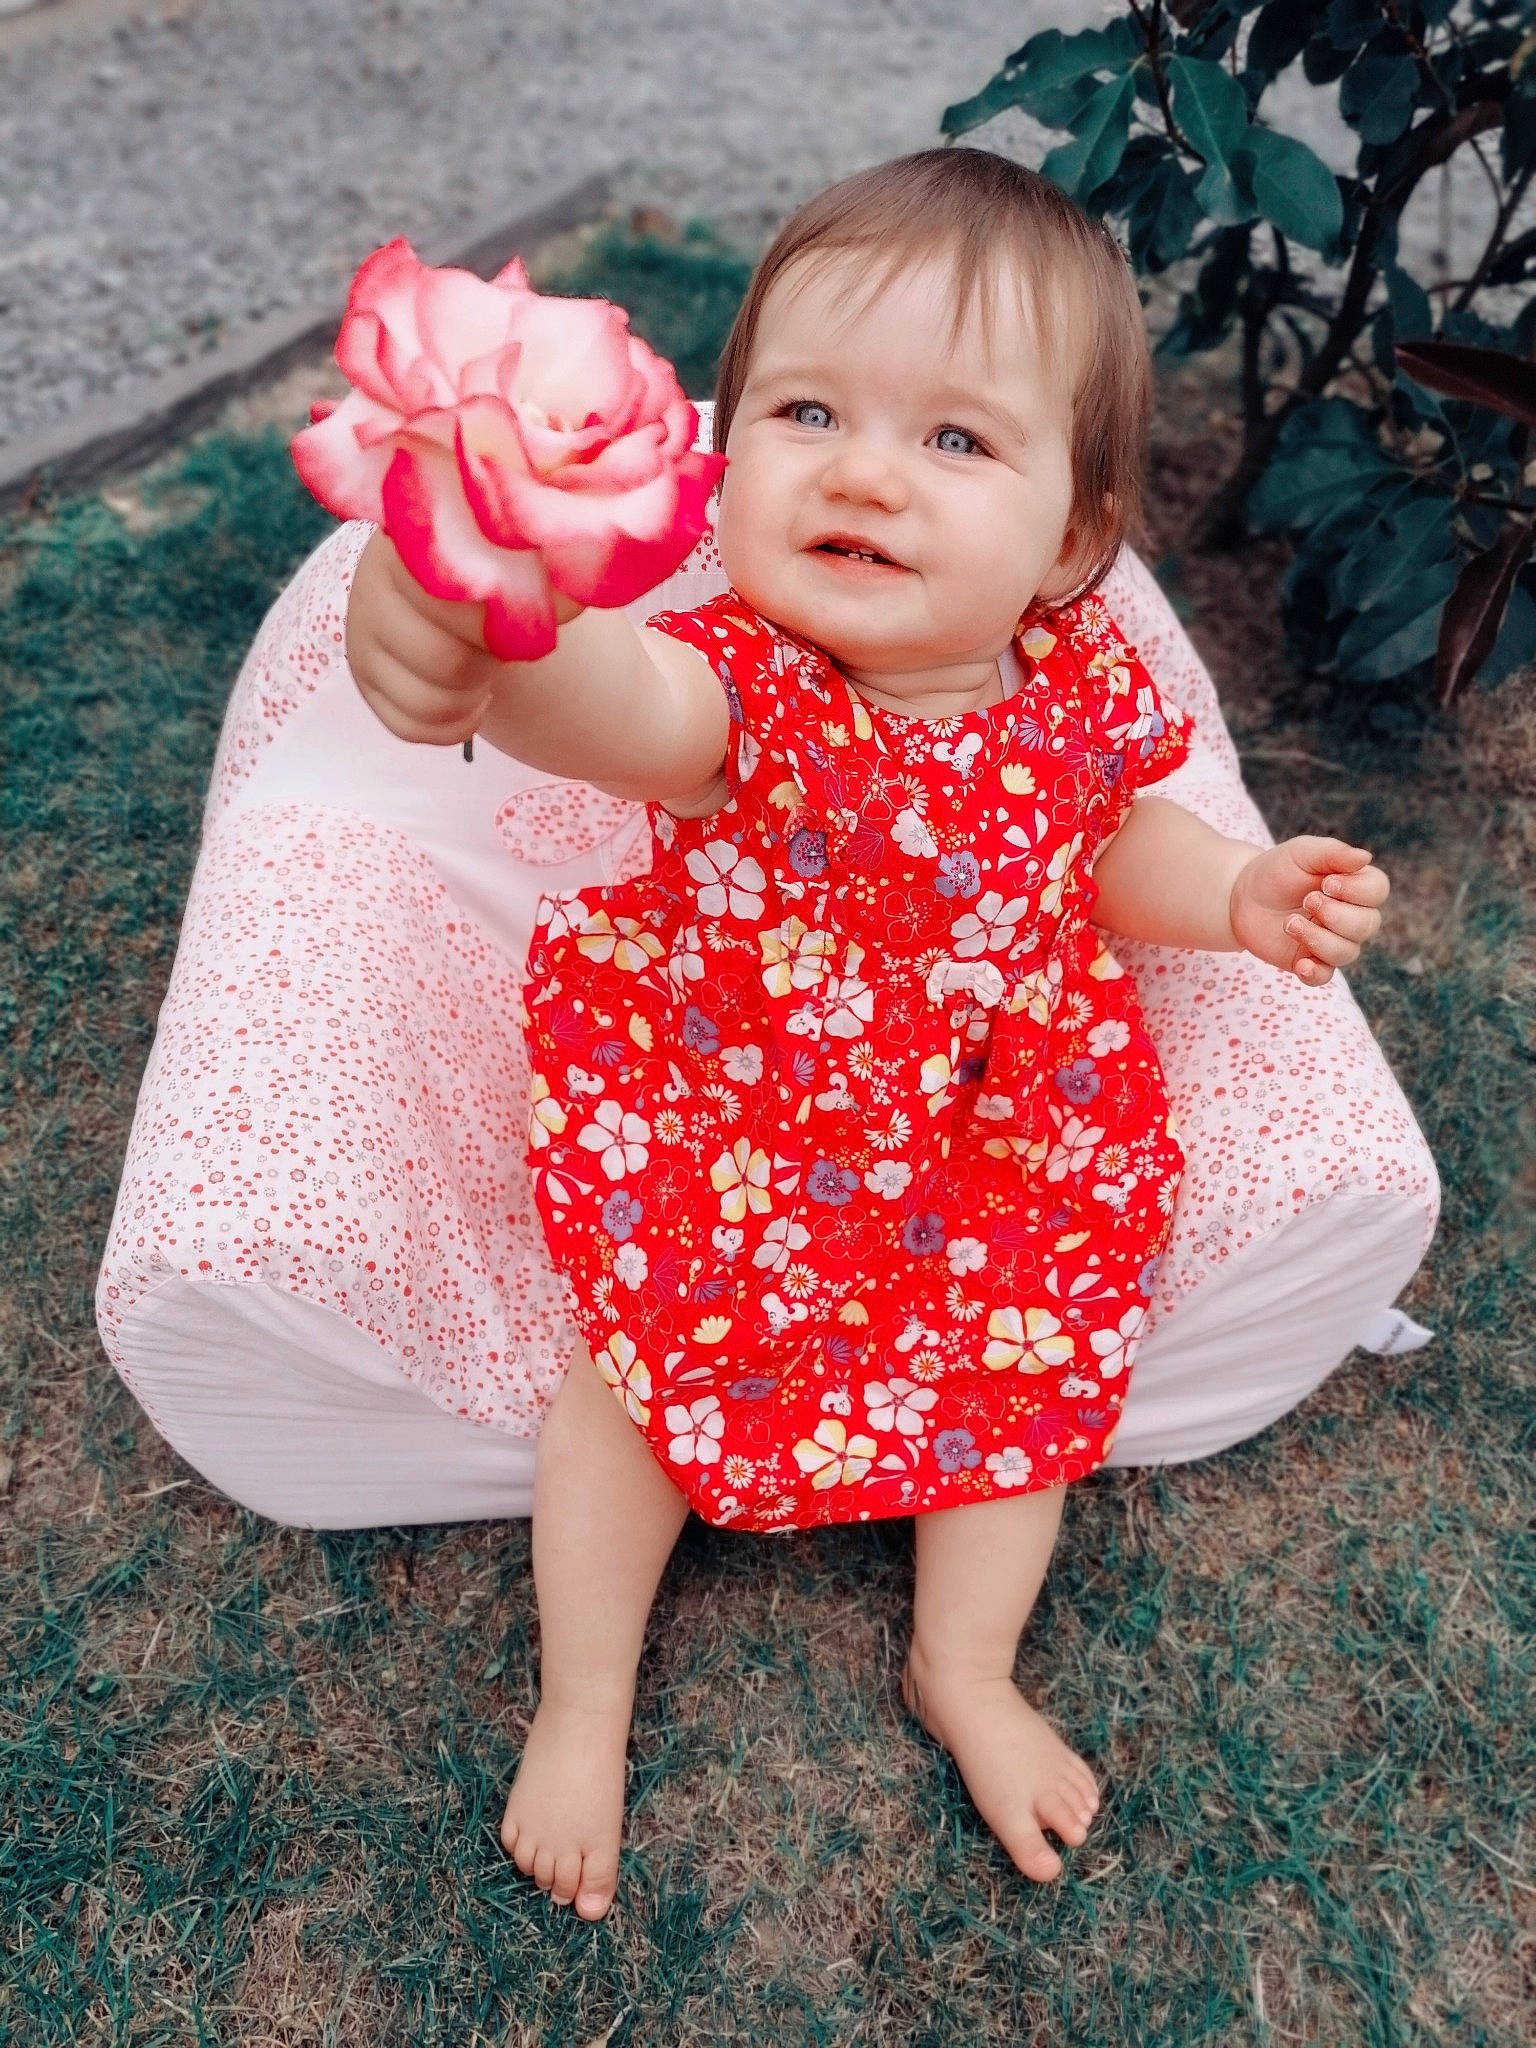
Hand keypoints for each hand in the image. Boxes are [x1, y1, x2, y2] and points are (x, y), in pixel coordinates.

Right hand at [345, 529, 581, 746]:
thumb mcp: (518, 560)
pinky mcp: (365, 682)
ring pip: (429, 703)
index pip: (454, 601)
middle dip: (485, 664)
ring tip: (483, 668)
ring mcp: (362, 639)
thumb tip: (574, 597)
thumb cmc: (494, 570)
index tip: (525, 622)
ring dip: (472, 697)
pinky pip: (413, 727)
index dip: (501, 622)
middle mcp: (372, 588)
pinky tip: (468, 695)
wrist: (456, 588)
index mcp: (414, 542)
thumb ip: (542, 571)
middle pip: (446, 663)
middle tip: (498, 647)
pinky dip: (454, 724)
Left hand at [1228, 837, 1388, 985]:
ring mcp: (1332, 942)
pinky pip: (1323, 977)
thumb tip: (1365, 858)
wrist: (1242, 896)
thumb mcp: (1303, 853)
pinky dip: (1315, 973)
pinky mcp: (1308, 961)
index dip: (1357, 890)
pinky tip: (1301, 964)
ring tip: (1289, 923)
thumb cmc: (1278, 870)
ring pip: (1346, 952)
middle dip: (1336, 914)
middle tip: (1307, 900)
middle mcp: (1352, 917)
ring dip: (1318, 938)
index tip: (1327, 883)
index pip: (1378, 892)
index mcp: (1355, 886)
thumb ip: (1334, 853)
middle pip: (1367, 925)